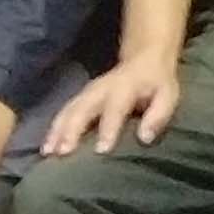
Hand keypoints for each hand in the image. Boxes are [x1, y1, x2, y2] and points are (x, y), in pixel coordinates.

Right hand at [43, 58, 179, 156]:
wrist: (143, 59)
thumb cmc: (156, 83)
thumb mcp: (167, 95)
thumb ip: (158, 115)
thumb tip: (145, 138)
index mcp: (124, 89)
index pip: (114, 109)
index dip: (108, 129)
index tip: (101, 151)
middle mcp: (100, 90)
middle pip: (82, 109)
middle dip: (71, 131)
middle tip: (62, 153)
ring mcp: (86, 93)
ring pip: (67, 111)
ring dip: (56, 132)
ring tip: (48, 153)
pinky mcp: (78, 98)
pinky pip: (62, 113)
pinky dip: (52, 129)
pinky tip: (46, 147)